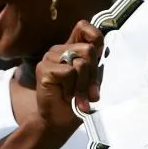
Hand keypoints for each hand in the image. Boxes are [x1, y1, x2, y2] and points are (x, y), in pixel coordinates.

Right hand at [34, 19, 103, 135]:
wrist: (60, 122)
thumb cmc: (76, 101)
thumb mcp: (92, 80)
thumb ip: (95, 64)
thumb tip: (103, 50)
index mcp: (72, 48)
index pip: (84, 27)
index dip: (96, 38)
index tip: (97, 59)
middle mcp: (59, 49)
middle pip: (89, 50)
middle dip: (92, 74)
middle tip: (87, 90)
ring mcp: (50, 58)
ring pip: (80, 63)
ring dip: (83, 84)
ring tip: (76, 94)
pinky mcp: (44, 69)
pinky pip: (69, 72)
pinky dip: (72, 88)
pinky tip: (65, 95)